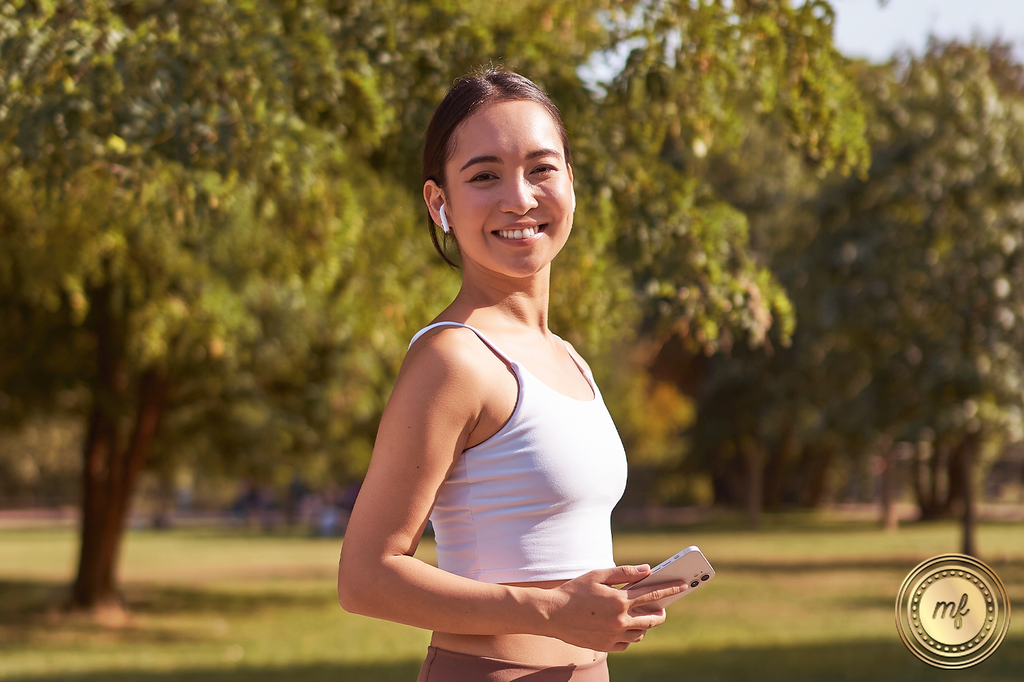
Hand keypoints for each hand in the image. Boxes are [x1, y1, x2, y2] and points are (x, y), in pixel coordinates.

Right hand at [544, 564, 686, 651]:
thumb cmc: (575, 591)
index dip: (671, 588)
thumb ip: (625, 572)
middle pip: (653, 619)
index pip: (653, 594)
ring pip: (642, 633)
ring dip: (645, 624)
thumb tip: (648, 570)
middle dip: (661, 611)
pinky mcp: (606, 646)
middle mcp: (619, 620)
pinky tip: (625, 626)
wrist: (551, 614)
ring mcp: (614, 636)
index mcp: (619, 600)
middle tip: (662, 606)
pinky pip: (627, 643)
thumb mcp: (598, 575)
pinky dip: (630, 635)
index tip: (684, 584)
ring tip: (640, 615)